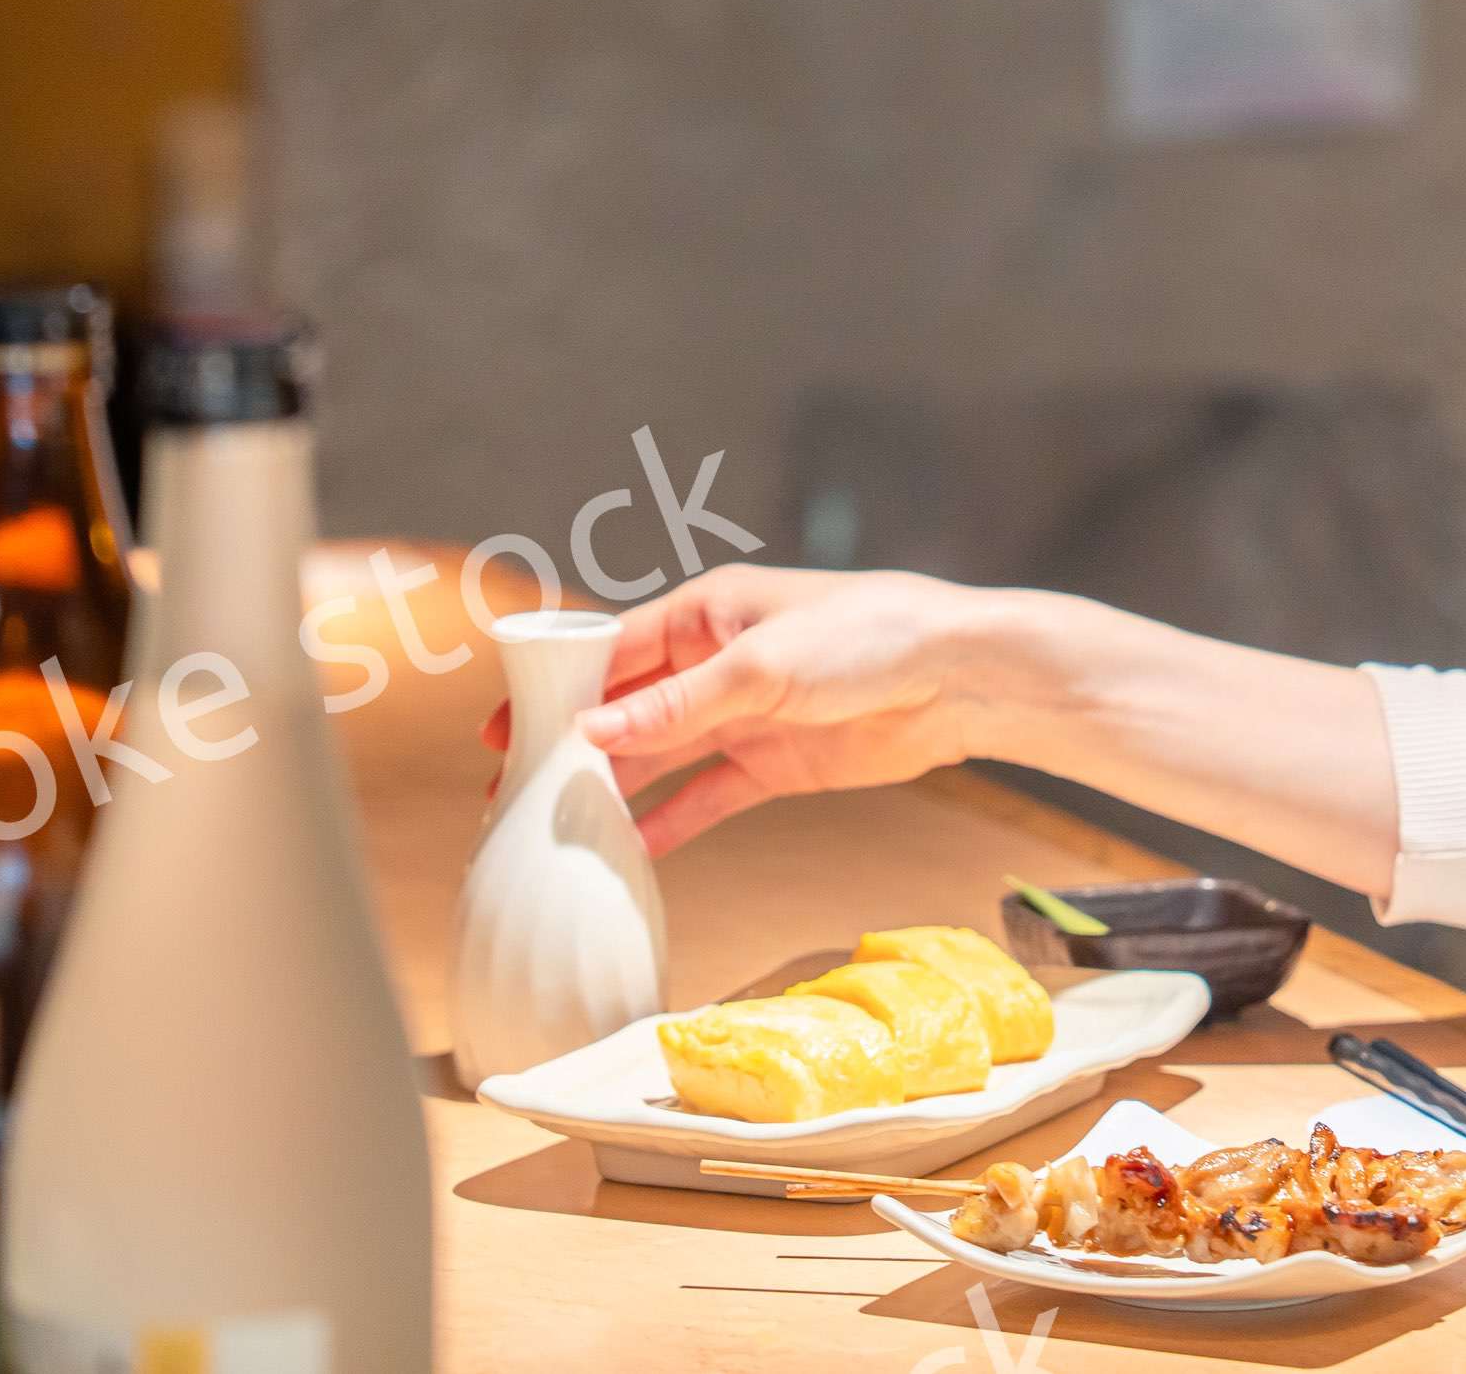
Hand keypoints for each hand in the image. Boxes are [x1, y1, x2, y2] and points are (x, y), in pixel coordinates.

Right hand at [484, 564, 1025, 855]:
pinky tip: (631, 852)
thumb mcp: (762, 666)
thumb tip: (589, 727)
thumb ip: (676, 705)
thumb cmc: (871, 636)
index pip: (613, 651)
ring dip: (615, 791)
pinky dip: (671, 823)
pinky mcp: (777, 764)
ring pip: (662, 757)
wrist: (961, 678)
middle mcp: (719, 663)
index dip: (558, 690)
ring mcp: (746, 716)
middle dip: (574, 748)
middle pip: (630, 709)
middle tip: (512, 796)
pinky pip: (708, 796)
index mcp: (708, 613)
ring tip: (556, 832)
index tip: (504, 732)